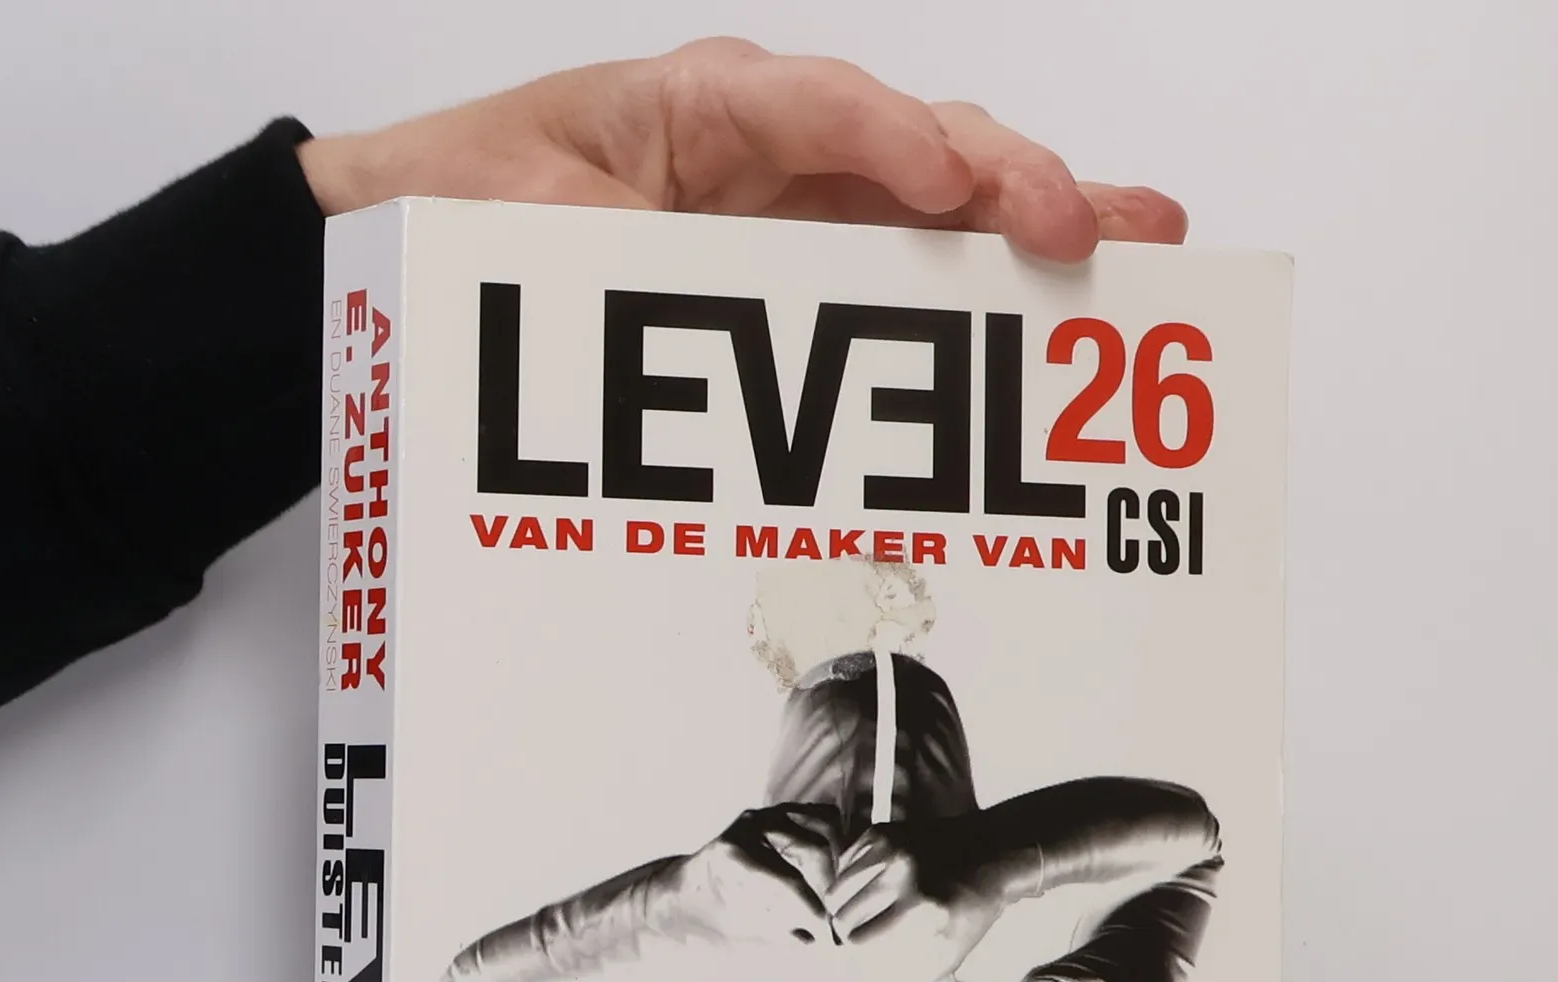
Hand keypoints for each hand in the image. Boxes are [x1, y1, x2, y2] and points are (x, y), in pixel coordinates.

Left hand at [296, 39, 1184, 261]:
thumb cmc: (469, 200)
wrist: (425, 236)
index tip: (951, 183)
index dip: (890, 142)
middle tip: (1091, 226)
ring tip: (1132, 247)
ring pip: (941, 203)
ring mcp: (804, 210)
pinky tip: (1055, 298)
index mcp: (702, 108)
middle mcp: (772, 151)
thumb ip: (586, 244)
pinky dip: (986, 286)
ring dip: (1037, 223)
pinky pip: (909, 270)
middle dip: (1013, 181)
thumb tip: (653, 292)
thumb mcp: (513, 214)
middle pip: (916, 145)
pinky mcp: (811, 271)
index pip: (816, 107)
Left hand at [668, 804, 841, 948]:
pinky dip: (836, 842)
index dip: (816, 909)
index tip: (830, 933)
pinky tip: (837, 874)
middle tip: (838, 915)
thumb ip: (780, 934)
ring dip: (838, 861)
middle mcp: (751, 826)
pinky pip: (821, 819)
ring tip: (838, 894)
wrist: (683, 892)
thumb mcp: (741, 931)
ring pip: (825, 825)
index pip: (790, 880)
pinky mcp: (781, 812)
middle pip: (815, 848)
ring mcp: (768, 814)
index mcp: (734, 855)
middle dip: (832, 885)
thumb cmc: (709, 916)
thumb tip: (820, 940)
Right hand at [826, 820, 1007, 981]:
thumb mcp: (949, 953)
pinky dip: (848, 882)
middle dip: (848, 934)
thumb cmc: (971, 913)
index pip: (859, 943)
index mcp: (923, 911)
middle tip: (860, 936)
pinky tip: (867, 888)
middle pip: (842, 920)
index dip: (858, 955)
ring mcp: (890, 850)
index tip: (864, 956)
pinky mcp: (882, 832)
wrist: (992, 854)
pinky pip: (843, 868)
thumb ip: (908, 978)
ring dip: (844, 909)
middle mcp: (903, 876)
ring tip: (860, 915)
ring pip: (835, 894)